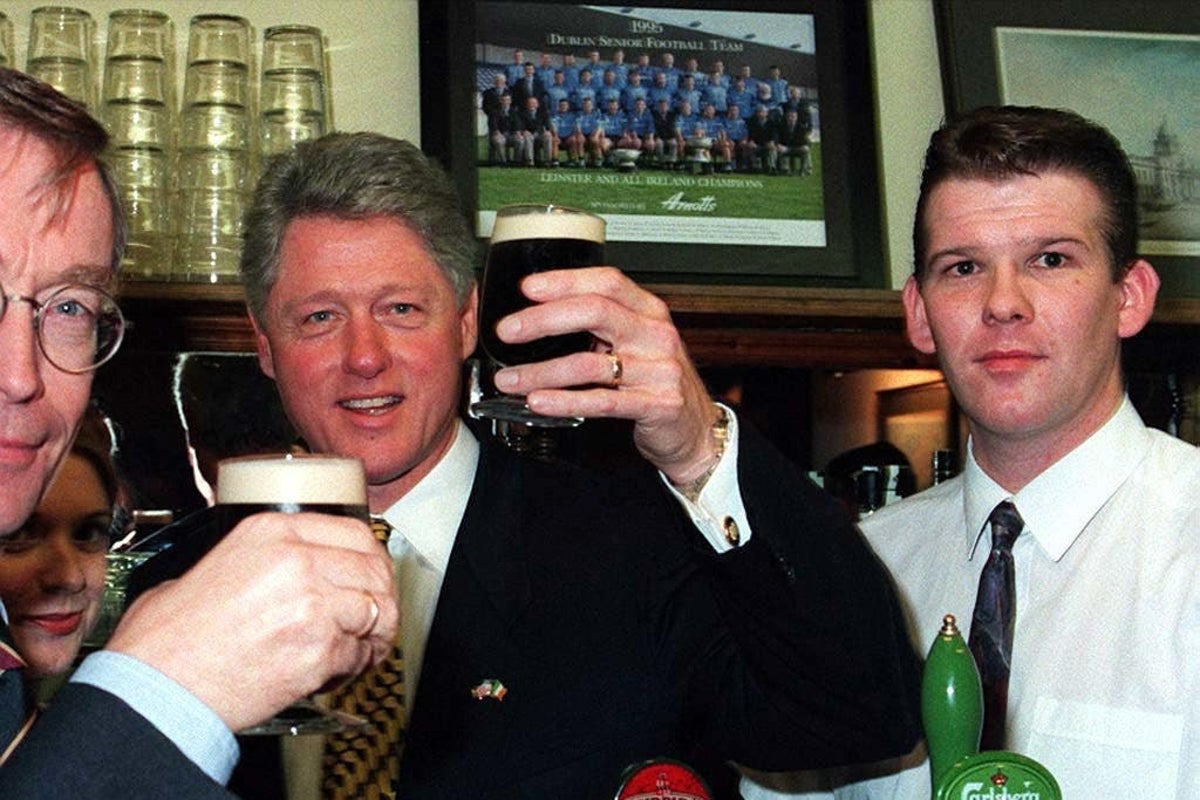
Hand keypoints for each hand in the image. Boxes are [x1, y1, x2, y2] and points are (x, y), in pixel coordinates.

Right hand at [106, 512, 397, 731]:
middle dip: (381, 596)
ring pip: (376, 612)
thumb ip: (257, 557)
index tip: (372, 573)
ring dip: (373, 633)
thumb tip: (285, 567)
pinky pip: (359, 654)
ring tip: (359, 647)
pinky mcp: (318, 650)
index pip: (355, 532)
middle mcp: (297, 561)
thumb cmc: (169, 637)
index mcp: (272, 532)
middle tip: (374, 616)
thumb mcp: (211, 564)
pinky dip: (354, 666)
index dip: (372, 557)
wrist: (157, 688)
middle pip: (373, 570)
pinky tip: (333, 672)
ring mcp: (312, 605)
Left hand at [492, 266, 720, 483]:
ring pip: (589, 363)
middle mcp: (656, 335)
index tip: (528, 288)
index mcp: (648, 311)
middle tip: (508, 331)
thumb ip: (601, 325)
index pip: (606, 282)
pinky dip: (564, 401)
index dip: (565, 281)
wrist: (697, 430)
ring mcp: (659, 370)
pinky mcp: (657, 405)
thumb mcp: (636, 343)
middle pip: (595, 312)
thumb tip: (542, 311)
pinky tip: (539, 402)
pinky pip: (602, 401)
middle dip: (543, 320)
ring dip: (541, 372)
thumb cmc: (657, 382)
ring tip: (510, 378)